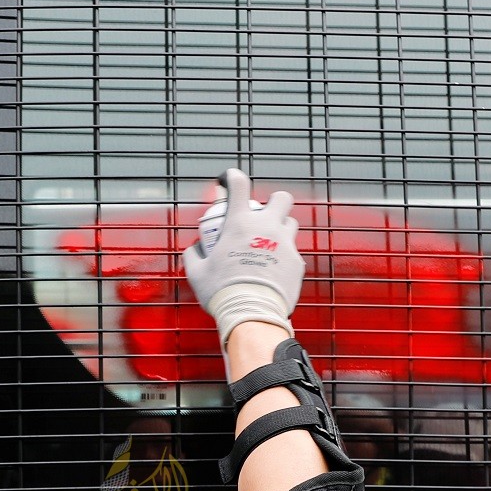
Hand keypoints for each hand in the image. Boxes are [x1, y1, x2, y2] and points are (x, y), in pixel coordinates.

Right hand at [181, 168, 303, 343]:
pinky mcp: (296, 263)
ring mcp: (285, 243)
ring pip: (291, 224)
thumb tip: (194, 250)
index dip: (233, 177)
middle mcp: (266, 227)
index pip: (239, 184)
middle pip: (281, 198)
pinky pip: (293, 253)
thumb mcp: (197, 273)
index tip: (229, 179)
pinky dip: (284, 258)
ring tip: (269, 245)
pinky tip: (274, 272)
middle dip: (274, 202)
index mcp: (239, 223)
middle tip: (264, 215)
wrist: (251, 313)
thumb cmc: (223, 292)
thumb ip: (193, 255)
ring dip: (281, 229)